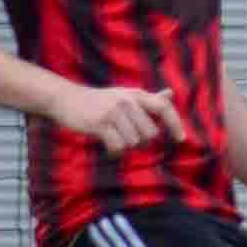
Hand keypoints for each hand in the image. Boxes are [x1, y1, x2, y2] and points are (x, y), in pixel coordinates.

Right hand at [53, 84, 184, 151]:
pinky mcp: (99, 124)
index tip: (181, 139)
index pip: (164, 108)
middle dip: (142, 141)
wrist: (65, 98)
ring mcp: (113, 112)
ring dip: (126, 147)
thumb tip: (170, 94)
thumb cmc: (100, 100)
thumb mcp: (125, 95)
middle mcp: (127, 101)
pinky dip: (115, 152)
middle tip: (127, 138)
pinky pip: (118, 147)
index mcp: (136, 95)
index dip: (175, 124)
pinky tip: (109, 148)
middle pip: (150, 133)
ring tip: (115, 139)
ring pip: (135, 142)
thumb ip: (148, 98)